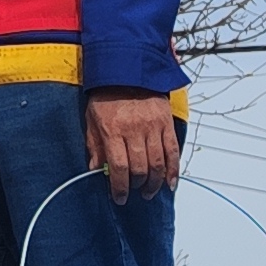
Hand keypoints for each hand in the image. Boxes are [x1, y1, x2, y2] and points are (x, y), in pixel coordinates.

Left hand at [84, 88, 180, 203]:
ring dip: (154, 183)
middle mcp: (134, 129)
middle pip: (140, 168)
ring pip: (158, 163)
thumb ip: (94, 145)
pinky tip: (169, 182)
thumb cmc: (107, 94)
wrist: (127, 68)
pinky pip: (173, 151)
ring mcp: (153, 126)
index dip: (119, 187)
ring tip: (149, 191)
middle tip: (134, 192)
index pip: (118, 166)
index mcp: (113, 129)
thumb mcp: (92, 119)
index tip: (119, 197)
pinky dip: (173, 170)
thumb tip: (94, 170)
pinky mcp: (166, 123)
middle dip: (137, 186)